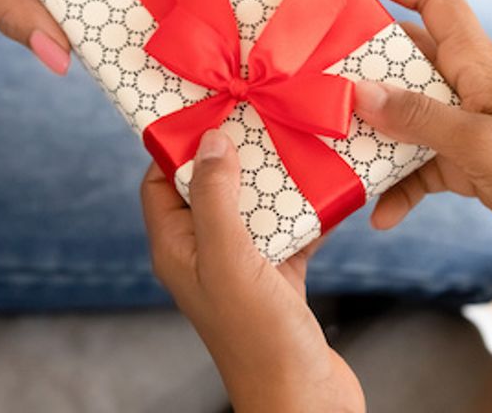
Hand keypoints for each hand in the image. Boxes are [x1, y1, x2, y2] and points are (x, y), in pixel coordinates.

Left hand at [141, 130, 363, 412]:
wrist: (305, 401)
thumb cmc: (258, 337)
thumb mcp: (228, 257)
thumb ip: (214, 196)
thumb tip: (209, 139)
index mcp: (177, 249)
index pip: (160, 182)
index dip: (178, 144)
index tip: (208, 108)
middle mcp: (205, 255)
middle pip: (210, 187)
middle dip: (235, 152)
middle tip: (261, 113)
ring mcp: (243, 268)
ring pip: (253, 206)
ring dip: (275, 177)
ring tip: (297, 138)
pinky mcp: (280, 279)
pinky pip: (290, 231)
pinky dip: (308, 209)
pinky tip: (332, 185)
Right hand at [346, 0, 491, 273]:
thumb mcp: (481, 144)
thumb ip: (418, 118)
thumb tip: (355, 91)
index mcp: (478, 62)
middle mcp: (468, 86)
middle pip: (404, 52)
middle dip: (357, 56)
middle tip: (308, 64)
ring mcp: (466, 126)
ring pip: (402, 112)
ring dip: (369, 128)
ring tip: (327, 140)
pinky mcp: (468, 166)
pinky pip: (417, 167)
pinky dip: (396, 187)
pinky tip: (378, 214)